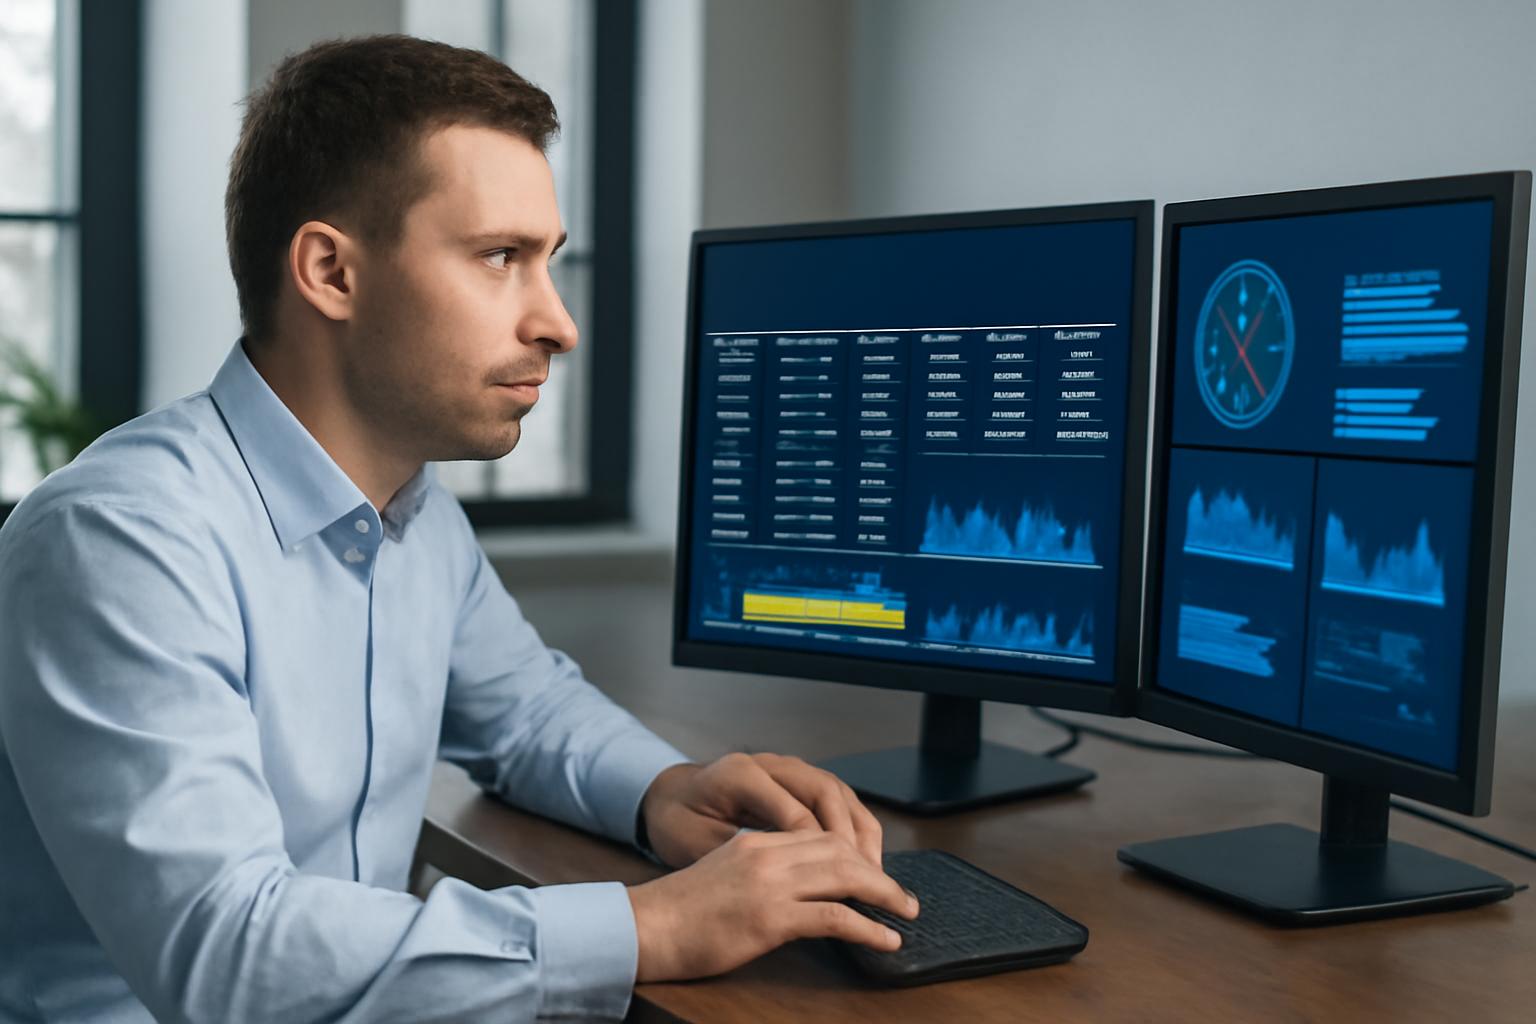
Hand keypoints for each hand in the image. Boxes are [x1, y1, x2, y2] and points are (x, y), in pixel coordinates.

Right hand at [627, 829, 918, 981]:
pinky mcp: (770, 918)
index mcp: (756, 842)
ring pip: (845, 875)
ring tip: (904, 912)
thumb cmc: (678, 913)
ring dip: (883, 894)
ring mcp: (770, 885)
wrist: (644, 928)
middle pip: (840, 849)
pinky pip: (834, 917)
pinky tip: (884, 939)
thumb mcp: (724, 877)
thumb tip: (799, 894)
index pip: (820, 835)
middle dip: (879, 872)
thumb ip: (761, 875)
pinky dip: (867, 928)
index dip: (856, 854)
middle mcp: (767, 854)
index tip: (875, 875)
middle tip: (902, 896)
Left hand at [639, 752, 883, 867]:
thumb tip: (784, 880)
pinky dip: (852, 825)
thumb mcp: (693, 842)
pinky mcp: (794, 779)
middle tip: (872, 879)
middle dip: (853, 838)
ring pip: (838, 793)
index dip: (825, 849)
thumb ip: (739, 854)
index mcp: (743, 775)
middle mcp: (771, 764)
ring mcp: (786, 768)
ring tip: (875, 873)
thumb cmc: (676, 821)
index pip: (798, 811)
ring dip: (860, 832)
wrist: (664, 795)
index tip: (844, 885)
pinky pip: (834, 798)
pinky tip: (861, 858)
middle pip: (828, 793)